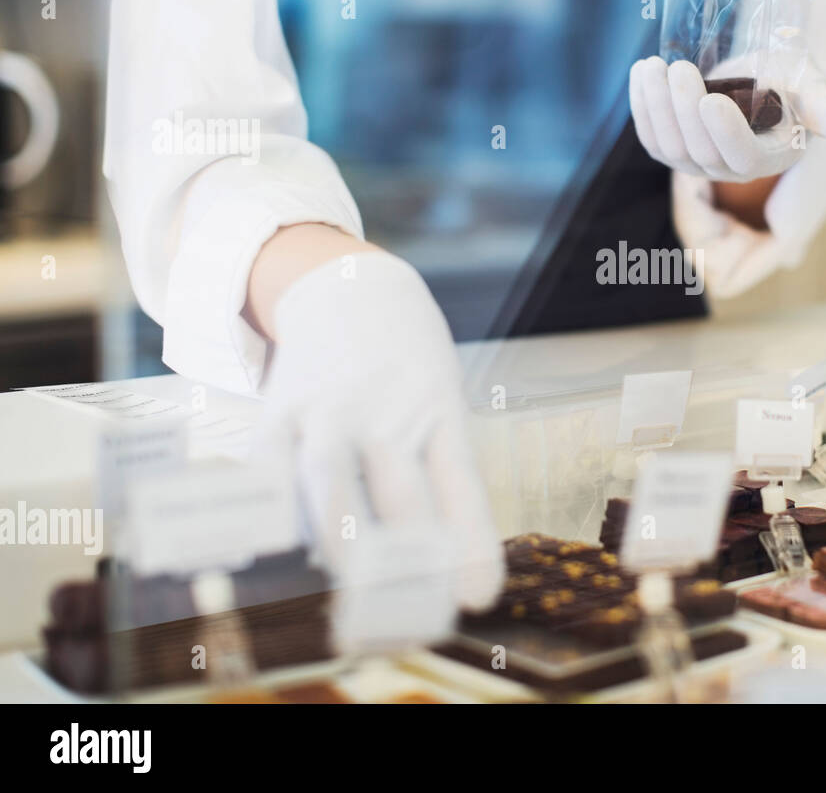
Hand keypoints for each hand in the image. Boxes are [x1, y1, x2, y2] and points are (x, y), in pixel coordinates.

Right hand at [255, 250, 502, 613]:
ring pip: (330, 476)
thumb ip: (439, 484)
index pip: (460, 484)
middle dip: (403, 559)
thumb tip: (450, 574)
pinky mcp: (278, 410)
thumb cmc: (407, 370)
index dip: (469, 542)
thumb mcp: (440, 409)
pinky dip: (269, 515)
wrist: (353, 289)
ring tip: (345, 590)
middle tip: (409, 616)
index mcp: (440, 411)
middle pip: (397, 489)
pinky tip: (273, 557)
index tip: (477, 596)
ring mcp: (329, 407)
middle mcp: (387, 409)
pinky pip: (268, 469)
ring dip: (338, 538)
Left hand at [628, 54, 825, 181]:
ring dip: (655, 106)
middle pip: (698, 150)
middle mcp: (730, 170)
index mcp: (768, 158)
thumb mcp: (810, 88)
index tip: (711, 100)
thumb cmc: (790, 84)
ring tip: (652, 66)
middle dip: (683, 109)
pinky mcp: (674, 151)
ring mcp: (698, 164)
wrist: (761, 84)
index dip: (726, 133)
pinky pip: (651, 138)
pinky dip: (642, 107)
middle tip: (677, 68)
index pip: (742, 155)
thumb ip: (823, 107)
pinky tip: (640, 74)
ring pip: (669, 146)